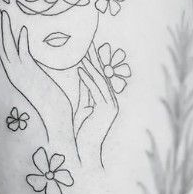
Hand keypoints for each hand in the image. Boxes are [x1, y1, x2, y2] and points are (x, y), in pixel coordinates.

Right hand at [0, 7, 72, 139]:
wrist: (55, 118)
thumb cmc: (50, 98)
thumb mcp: (37, 78)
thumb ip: (31, 66)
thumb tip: (31, 56)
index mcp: (16, 72)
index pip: (5, 48)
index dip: (2, 32)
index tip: (1, 15)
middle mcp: (15, 73)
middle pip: (2, 45)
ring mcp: (21, 75)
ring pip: (9, 48)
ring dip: (5, 30)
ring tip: (2, 12)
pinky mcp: (31, 77)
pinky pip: (24, 56)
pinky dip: (22, 43)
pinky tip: (23, 30)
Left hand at [75, 45, 118, 168]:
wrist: (85, 152)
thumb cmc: (82, 133)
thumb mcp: (83, 108)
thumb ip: (86, 92)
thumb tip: (83, 74)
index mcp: (107, 101)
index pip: (100, 77)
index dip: (95, 61)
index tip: (87, 46)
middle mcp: (112, 102)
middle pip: (103, 75)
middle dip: (95, 58)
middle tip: (88, 41)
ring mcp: (110, 106)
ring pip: (100, 81)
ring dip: (90, 65)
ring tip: (81, 52)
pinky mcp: (106, 110)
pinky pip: (96, 90)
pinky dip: (88, 78)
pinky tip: (80, 68)